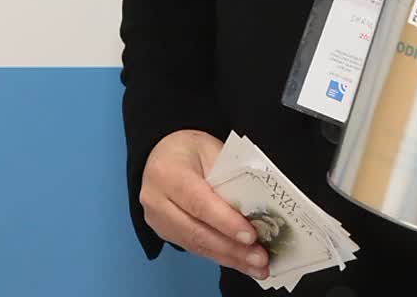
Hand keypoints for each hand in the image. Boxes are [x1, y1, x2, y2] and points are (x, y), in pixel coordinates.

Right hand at [139, 129, 271, 280]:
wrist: (163, 154)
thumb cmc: (191, 150)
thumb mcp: (212, 150)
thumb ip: (230, 176)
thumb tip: (257, 209)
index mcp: (167, 173)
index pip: (199, 203)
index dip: (226, 222)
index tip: (251, 237)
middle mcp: (156, 200)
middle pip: (197, 231)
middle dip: (232, 249)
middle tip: (260, 259)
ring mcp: (157, 220)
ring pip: (196, 245)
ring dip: (230, 258)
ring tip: (257, 266)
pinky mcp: (164, 233)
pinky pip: (195, 248)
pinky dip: (220, 256)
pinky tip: (241, 262)